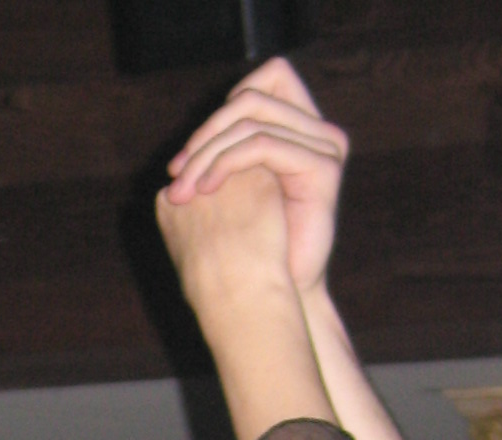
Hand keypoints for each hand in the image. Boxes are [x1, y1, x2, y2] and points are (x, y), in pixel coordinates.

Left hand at [165, 61, 345, 298]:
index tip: (185, 158)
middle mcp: (317, 131)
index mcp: (299, 131)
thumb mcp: (232, 198)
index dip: (222, 110)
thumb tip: (183, 150)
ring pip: (251, 122)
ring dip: (208, 153)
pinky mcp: (324, 167)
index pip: (266, 80)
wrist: (275, 296)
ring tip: (184, 191)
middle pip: (251, 97)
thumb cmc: (249, 254)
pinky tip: (204, 190)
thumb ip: (222, 161)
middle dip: (206, 133)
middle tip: (176, 173)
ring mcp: (325, 146)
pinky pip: (262, 146)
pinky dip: (226, 162)